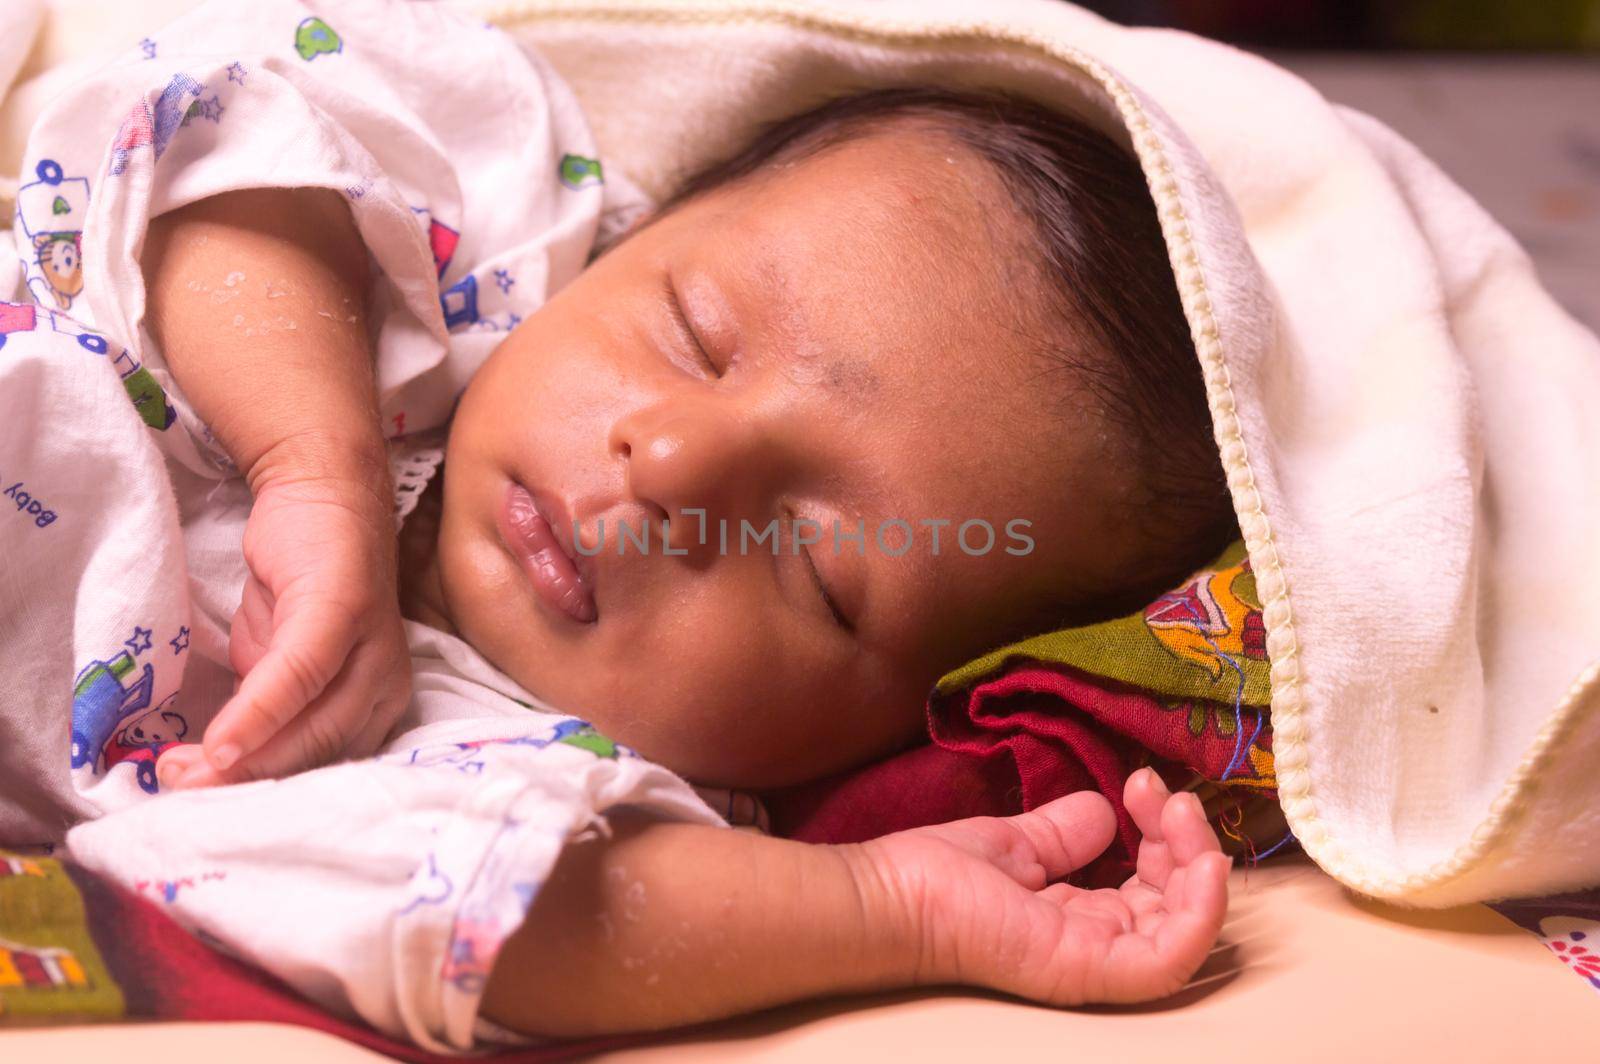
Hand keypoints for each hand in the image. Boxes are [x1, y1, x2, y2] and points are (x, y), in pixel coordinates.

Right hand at [159, 472, 410, 786]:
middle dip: (247, 784)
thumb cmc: (300, 586)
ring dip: (241, 757)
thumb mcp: (279, 662)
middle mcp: (386, 683)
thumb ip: (269, 711)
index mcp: (376, 704)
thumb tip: (225, 770)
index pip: (326, 767)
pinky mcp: (345, 612)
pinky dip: (259, 714)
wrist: (320, 493)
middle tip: (179, 791)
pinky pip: (301, 677)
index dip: (267, 795)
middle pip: (320, 756)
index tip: (206, 811)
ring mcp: (372, 647)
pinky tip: (221, 742)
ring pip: (312, 726)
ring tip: (180, 772)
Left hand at [847, 767, 1229, 1004]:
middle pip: (1178, 904)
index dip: (1164, 833)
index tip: (1143, 782)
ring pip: (1186, 929)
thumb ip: (1066, 833)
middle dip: (1187, 840)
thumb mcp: (1020, 843)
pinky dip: (1200, 913)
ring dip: (1200, 863)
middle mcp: (1097, 944)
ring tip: (1177, 811)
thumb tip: (1106, 811)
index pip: (1155, 887)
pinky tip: (1202, 862)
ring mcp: (1095, 962)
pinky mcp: (1088, 970)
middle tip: (1164, 792)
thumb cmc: (939, 876)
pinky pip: (1169, 959)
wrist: (891, 895)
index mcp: (1082, 919)